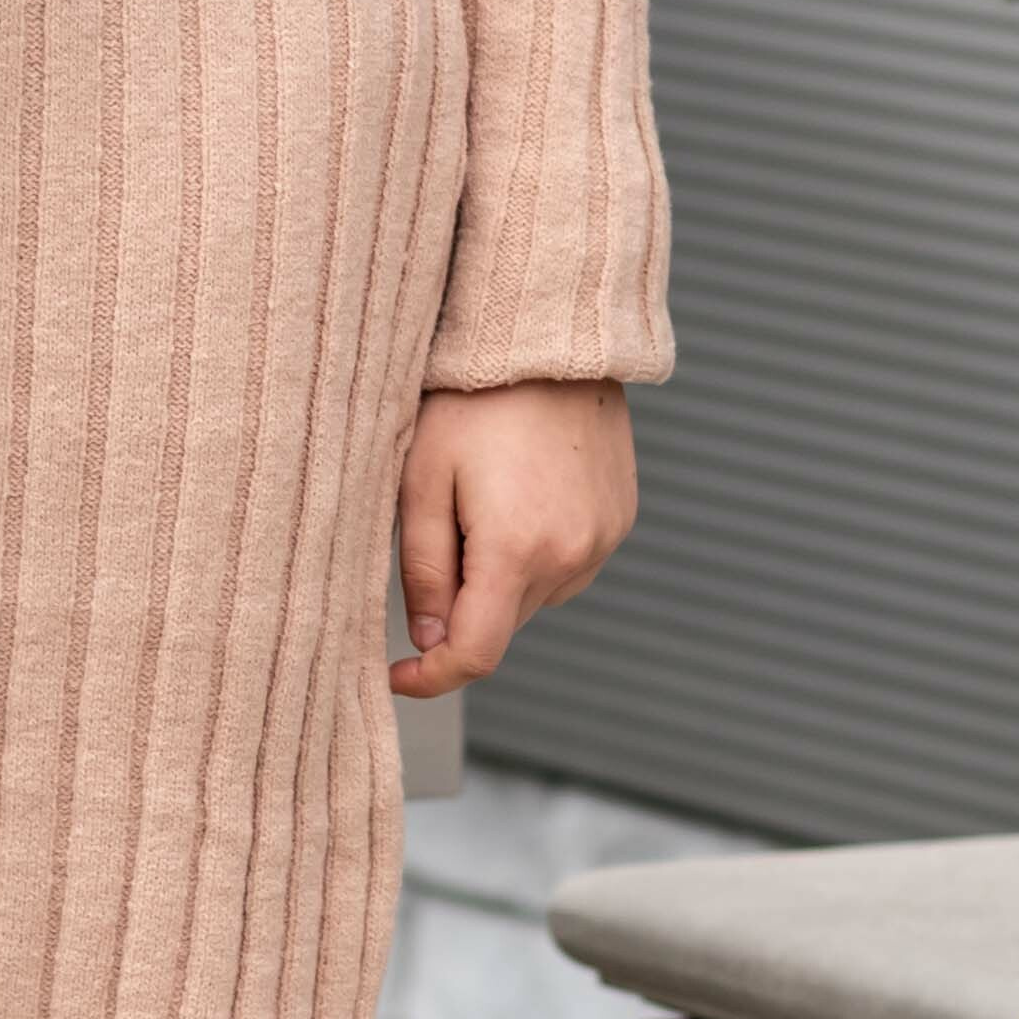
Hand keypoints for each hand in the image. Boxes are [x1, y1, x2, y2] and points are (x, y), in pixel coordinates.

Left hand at [391, 380, 636, 698]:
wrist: (547, 340)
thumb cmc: (472, 400)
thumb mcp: (421, 479)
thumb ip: (423, 567)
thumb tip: (426, 637)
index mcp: (516, 550)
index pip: (475, 654)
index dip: (432, 679)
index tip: (398, 676)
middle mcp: (571, 556)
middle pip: (501, 625)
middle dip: (460, 606)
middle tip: (438, 529)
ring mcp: (603, 540)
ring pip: (533, 598)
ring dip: (499, 578)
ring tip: (483, 499)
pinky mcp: (620, 521)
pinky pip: (566, 566)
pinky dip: (535, 554)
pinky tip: (518, 495)